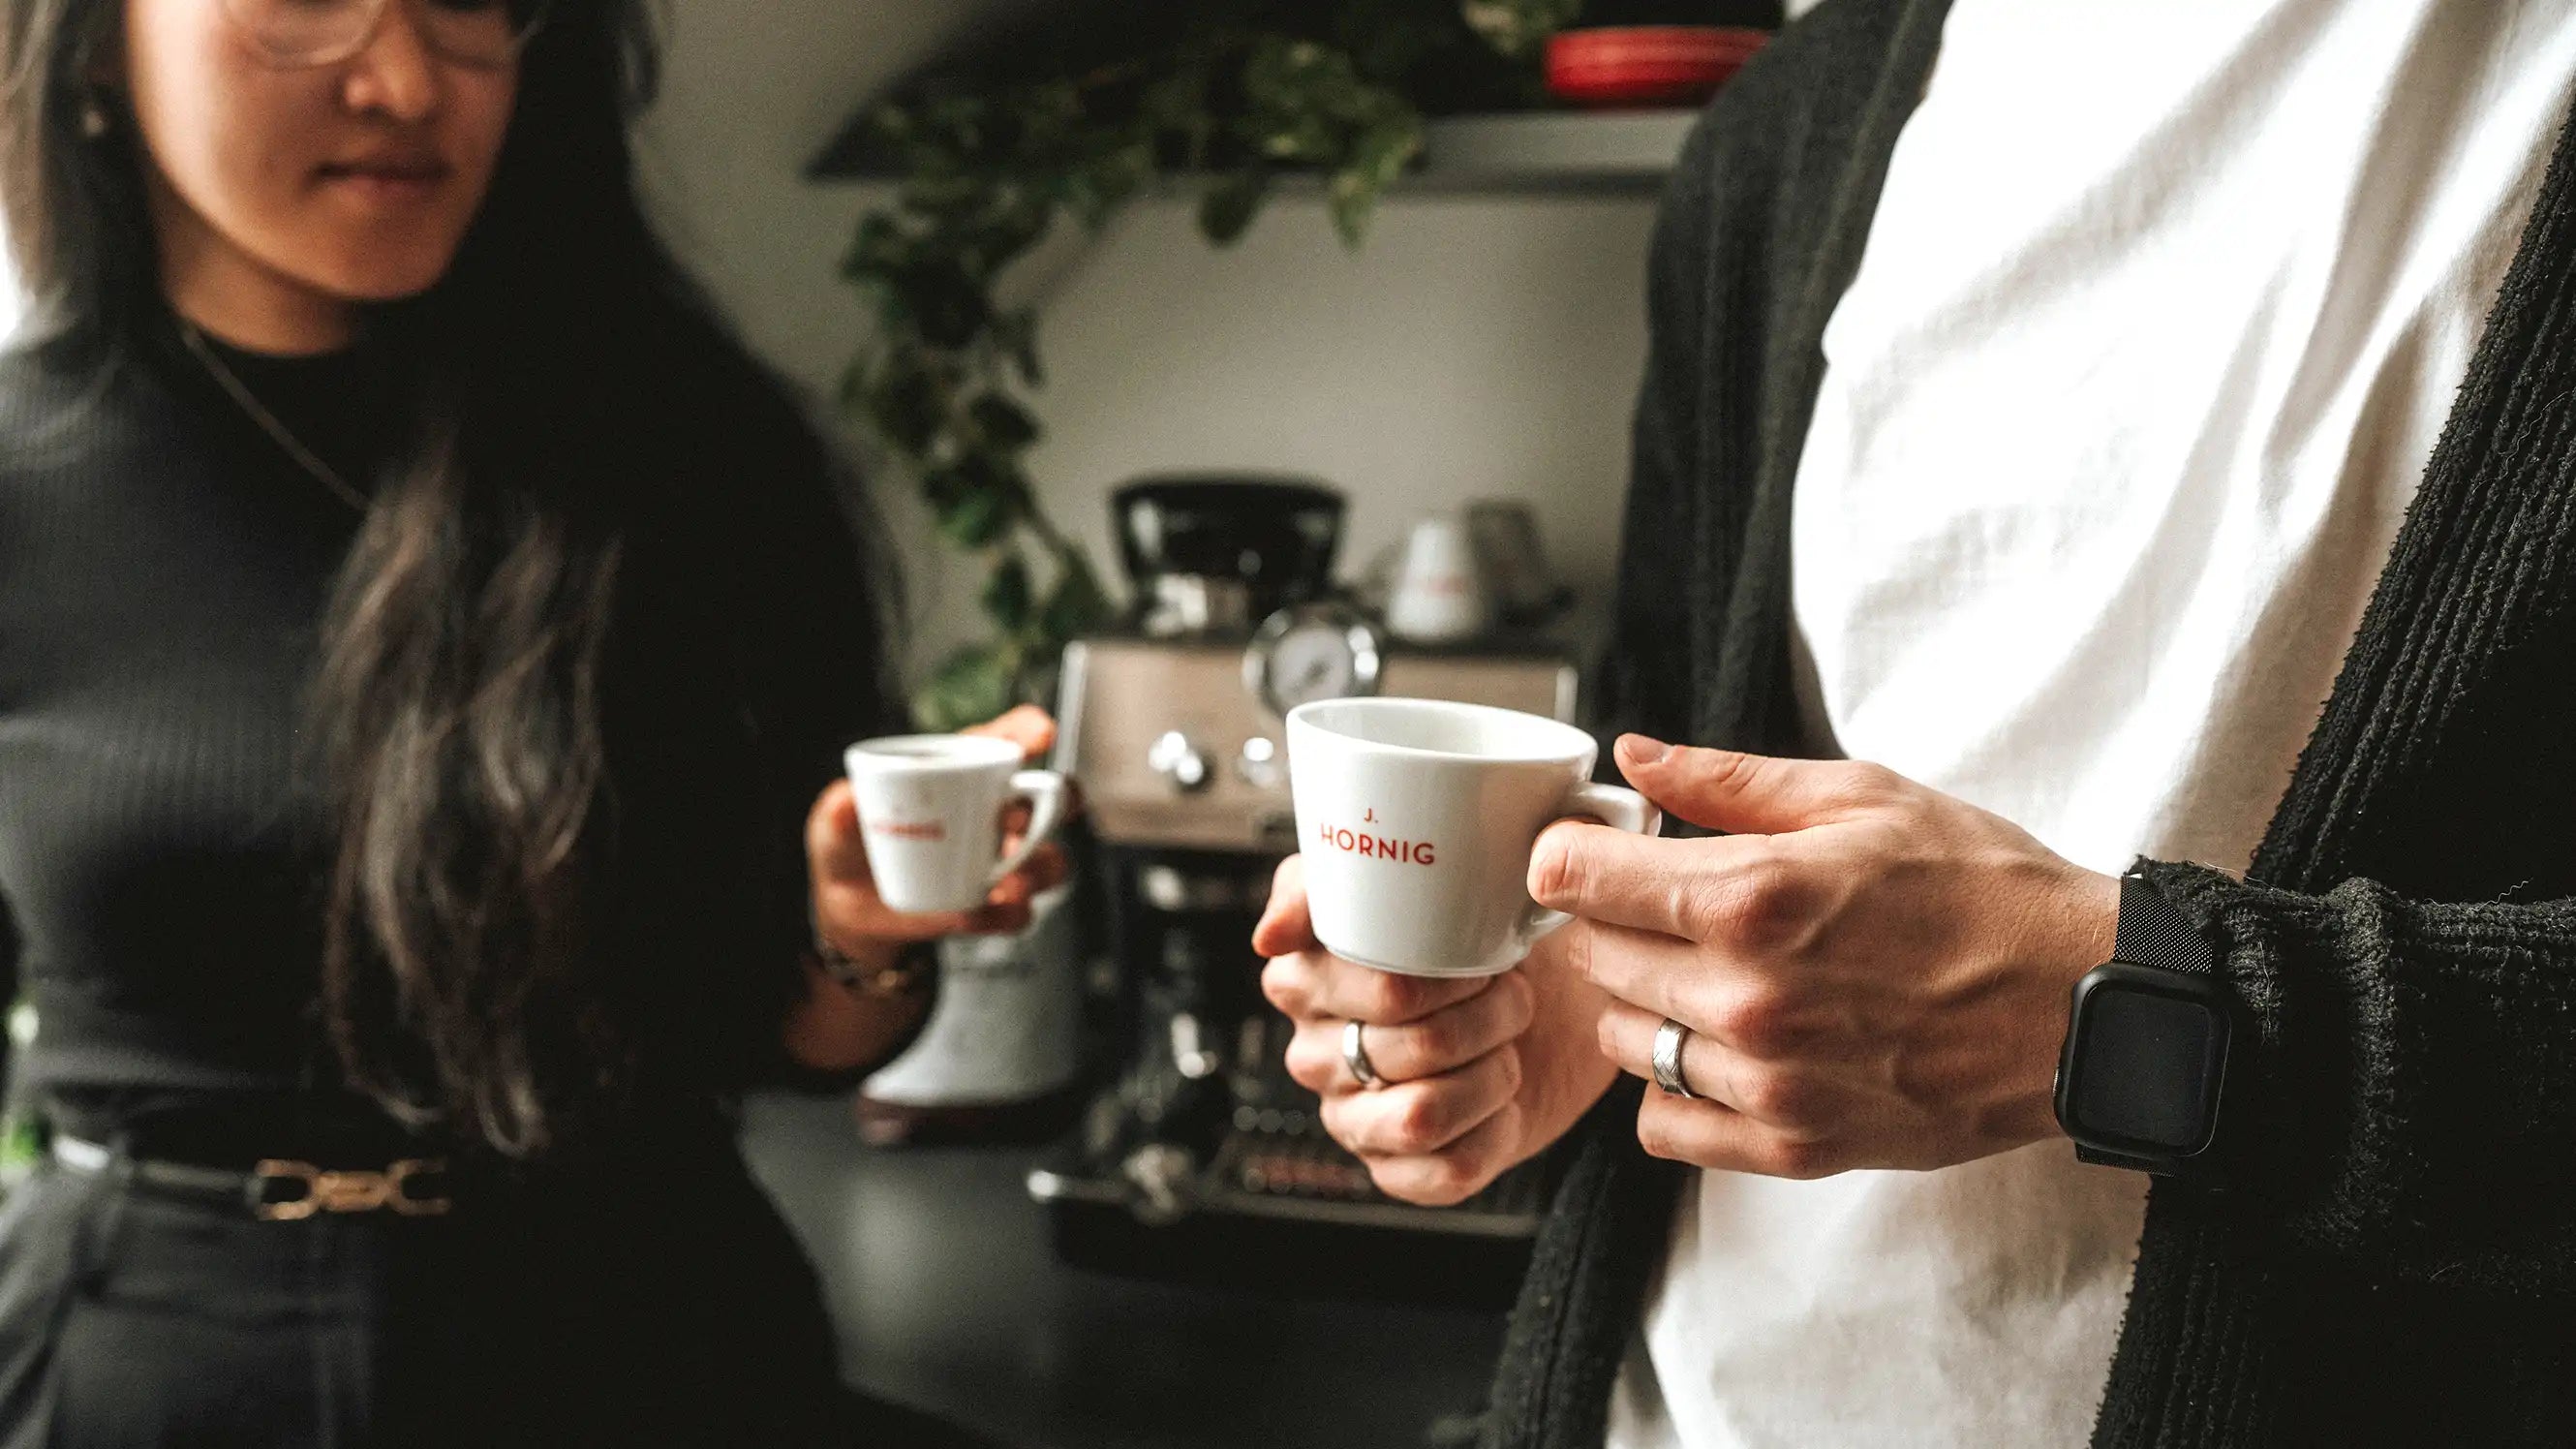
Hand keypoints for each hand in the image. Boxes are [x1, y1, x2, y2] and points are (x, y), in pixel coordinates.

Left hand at [806, 704, 1070, 952]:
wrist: (849, 907)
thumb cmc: (851, 843)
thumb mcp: (834, 823)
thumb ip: (838, 811)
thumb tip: (845, 801)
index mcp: (961, 774)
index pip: (1004, 741)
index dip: (1028, 731)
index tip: (1040, 733)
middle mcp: (994, 814)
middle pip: (1052, 797)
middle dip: (1056, 801)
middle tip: (1017, 815)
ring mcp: (999, 862)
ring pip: (1050, 860)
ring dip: (1041, 868)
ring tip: (1011, 881)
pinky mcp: (991, 908)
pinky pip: (1018, 913)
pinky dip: (1006, 914)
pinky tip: (978, 913)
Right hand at [1254, 854, 1618, 1205]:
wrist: (1541, 1006)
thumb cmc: (1464, 937)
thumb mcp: (1400, 879)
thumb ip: (1321, 884)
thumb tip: (1268, 937)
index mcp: (1303, 983)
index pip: (1381, 990)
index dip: (1447, 977)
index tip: (1476, 955)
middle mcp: (1317, 1056)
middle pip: (1415, 1047)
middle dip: (1486, 1017)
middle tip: (1510, 993)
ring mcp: (1354, 1119)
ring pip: (1424, 1116)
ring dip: (1490, 1075)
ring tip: (1506, 1045)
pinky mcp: (1396, 1171)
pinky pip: (1446, 1171)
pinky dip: (1493, 1132)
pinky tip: (1502, 1103)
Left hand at [1531, 735, 2116, 1178]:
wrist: (2086, 1006)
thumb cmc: (1985, 889)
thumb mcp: (1864, 797)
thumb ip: (1730, 780)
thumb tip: (1636, 755)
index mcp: (1755, 897)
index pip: (1576, 878)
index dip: (1569, 854)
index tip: (1592, 849)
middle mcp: (1747, 995)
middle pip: (1595, 957)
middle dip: (1615, 921)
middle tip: (1670, 904)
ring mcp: (1767, 1080)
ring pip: (1625, 1041)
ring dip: (1645, 1002)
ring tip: (1712, 972)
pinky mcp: (1794, 1146)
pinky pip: (1665, 1125)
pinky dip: (1675, 1089)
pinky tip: (1722, 1048)